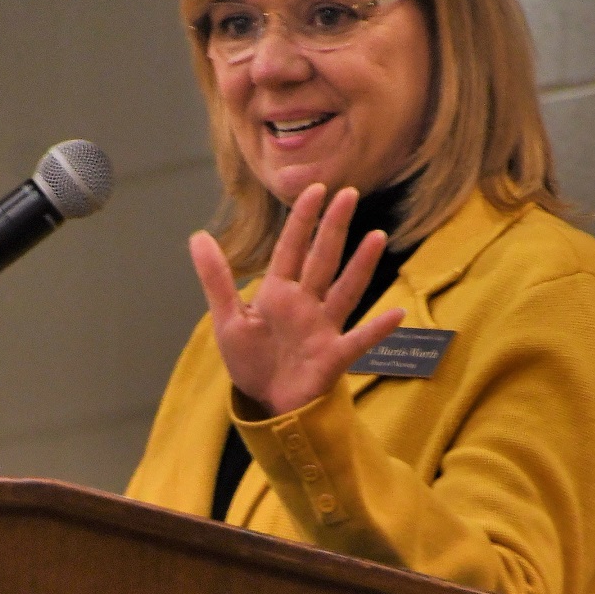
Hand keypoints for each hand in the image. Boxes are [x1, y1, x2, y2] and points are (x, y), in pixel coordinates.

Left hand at [189, 184, 405, 418]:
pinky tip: (397, 314)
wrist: (267, 403)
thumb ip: (216, 278)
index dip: (302, 220)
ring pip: (345, 290)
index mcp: (279, 292)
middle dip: (333, 228)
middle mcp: (306, 304)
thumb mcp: (228, 319)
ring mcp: (323, 328)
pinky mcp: (334, 356)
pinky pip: (359, 340)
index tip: (315, 189)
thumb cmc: (252, 361)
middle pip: (322, 259)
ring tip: (377, 236)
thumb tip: (198, 236)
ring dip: (361, 265)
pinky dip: (377, 329)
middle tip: (349, 194)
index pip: (292, 248)